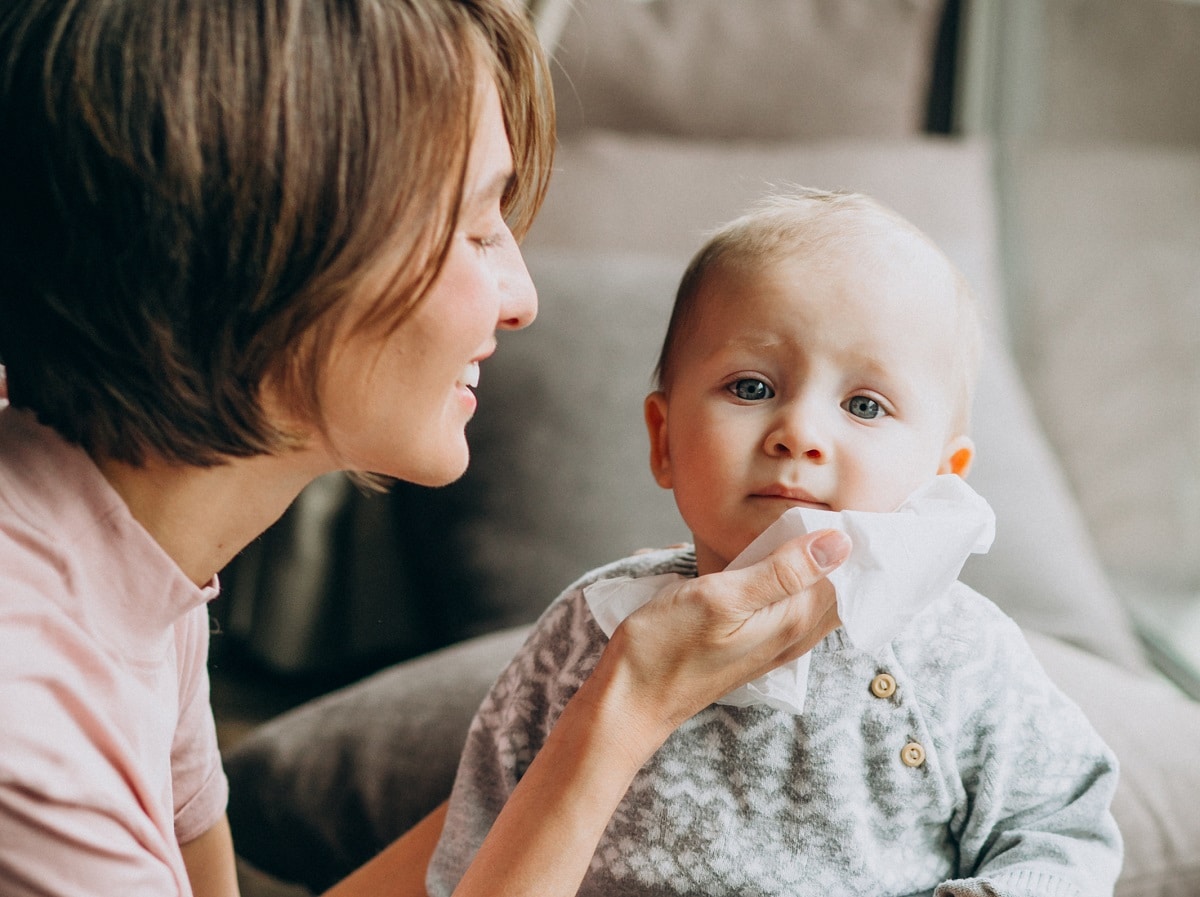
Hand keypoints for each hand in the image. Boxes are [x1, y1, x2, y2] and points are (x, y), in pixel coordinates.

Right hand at [600, 528, 848, 747]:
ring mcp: (775, 644)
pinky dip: (803, 584)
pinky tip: (790, 565)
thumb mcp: (722, 597)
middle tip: (853, 513)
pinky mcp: (754, 644)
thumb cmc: (667, 646)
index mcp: (793, 620)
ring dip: (828, 569)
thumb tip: (840, 543)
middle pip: (840, 590)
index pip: (847, 576)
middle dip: (851, 556)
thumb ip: (782, 571)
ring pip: (818, 601)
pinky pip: (794, 610)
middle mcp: (793, 636)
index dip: (857, 541)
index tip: (862, 506)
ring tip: (827, 530)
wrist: (633, 697)